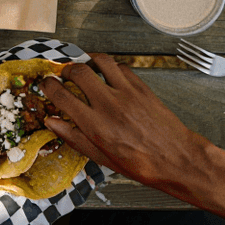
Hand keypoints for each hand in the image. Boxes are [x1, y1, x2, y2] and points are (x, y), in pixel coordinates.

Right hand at [41, 53, 206, 188]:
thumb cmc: (142, 164)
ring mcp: (126, 93)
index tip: (46, 84)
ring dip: (88, 60)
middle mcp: (108, 105)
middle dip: (66, 69)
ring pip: (100, 61)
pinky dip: (110, 68)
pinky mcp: (141, 88)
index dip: (48, 86)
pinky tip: (108, 75)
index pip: (62, 95)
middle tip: (65, 75)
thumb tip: (52, 123)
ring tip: (85, 67)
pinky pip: (121, 68)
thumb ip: (74, 137)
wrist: (178, 159)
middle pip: (78, 71)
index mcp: (95, 125)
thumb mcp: (102, 157)